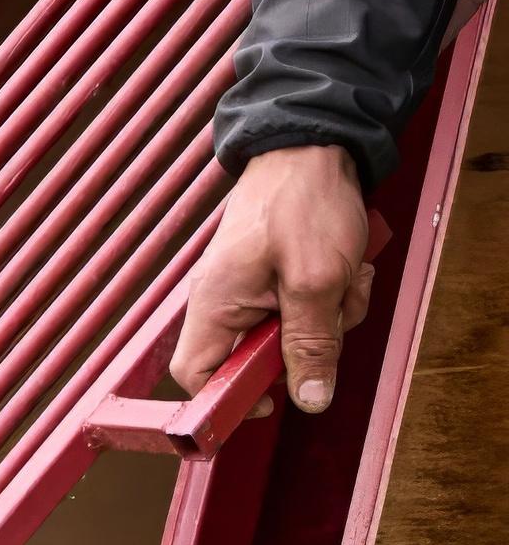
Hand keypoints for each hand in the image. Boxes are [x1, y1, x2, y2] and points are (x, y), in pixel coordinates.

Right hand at [170, 145, 371, 413]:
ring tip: (345, 279)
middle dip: (304, 346)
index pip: (198, 376)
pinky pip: (298, 307)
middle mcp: (220, 301)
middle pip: (254, 358)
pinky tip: (343, 268)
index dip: (231, 398)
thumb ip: (311, 344)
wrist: (312, 144)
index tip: (276, 398)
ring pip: (286, 334)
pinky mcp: (269, 275)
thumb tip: (309, 400)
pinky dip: (328, 296)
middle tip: (332, 319)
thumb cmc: (303, 202)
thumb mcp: (316, 281)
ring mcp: (245, 288)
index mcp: (213, 305)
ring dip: (327, 318)